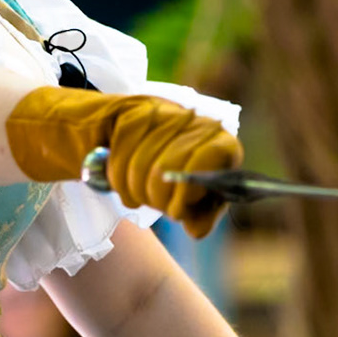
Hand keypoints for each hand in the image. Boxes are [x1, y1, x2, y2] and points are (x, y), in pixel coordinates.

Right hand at [5, 87, 239, 236]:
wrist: (126, 140)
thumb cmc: (166, 175)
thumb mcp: (187, 199)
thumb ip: (198, 216)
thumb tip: (196, 228)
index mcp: (221, 143)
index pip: (214, 160)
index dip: (189, 191)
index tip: (175, 210)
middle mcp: (198, 121)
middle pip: (172, 170)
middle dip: (157, 197)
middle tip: (153, 204)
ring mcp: (166, 112)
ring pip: (143, 165)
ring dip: (134, 189)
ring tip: (137, 193)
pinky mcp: (135, 109)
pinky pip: (120, 155)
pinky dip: (116, 177)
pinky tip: (120, 180)